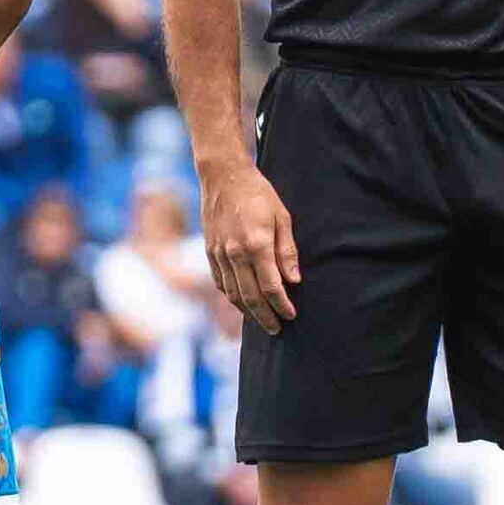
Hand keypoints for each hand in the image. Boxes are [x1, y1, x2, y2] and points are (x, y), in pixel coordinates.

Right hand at [198, 154, 298, 330]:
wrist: (222, 175)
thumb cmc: (258, 193)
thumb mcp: (282, 217)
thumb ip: (287, 251)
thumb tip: (294, 280)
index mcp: (256, 244)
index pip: (270, 286)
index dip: (282, 305)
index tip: (291, 315)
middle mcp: (234, 253)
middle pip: (250, 297)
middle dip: (265, 316)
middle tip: (277, 329)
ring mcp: (218, 253)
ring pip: (232, 293)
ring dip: (247, 312)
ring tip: (261, 320)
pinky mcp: (209, 251)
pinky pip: (220, 282)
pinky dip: (231, 296)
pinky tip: (241, 302)